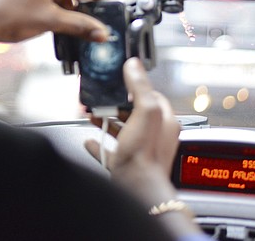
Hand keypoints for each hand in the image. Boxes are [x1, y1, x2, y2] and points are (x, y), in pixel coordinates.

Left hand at [0, 0, 110, 45]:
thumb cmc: (6, 16)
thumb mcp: (49, 21)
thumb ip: (79, 25)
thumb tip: (101, 32)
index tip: (113, 7)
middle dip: (82, 6)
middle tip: (96, 23)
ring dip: (68, 9)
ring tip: (77, 28)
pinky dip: (54, 8)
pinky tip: (59, 24)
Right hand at [84, 58, 200, 236]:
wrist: (136, 188)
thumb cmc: (144, 153)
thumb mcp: (145, 111)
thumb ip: (140, 86)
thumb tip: (134, 65)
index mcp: (164, 121)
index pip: (153, 96)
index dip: (137, 87)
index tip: (123, 81)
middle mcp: (155, 136)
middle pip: (134, 112)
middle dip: (116, 104)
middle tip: (103, 98)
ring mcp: (140, 151)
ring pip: (122, 130)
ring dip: (106, 121)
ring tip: (92, 115)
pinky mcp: (125, 164)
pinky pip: (110, 151)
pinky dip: (99, 145)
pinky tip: (90, 141)